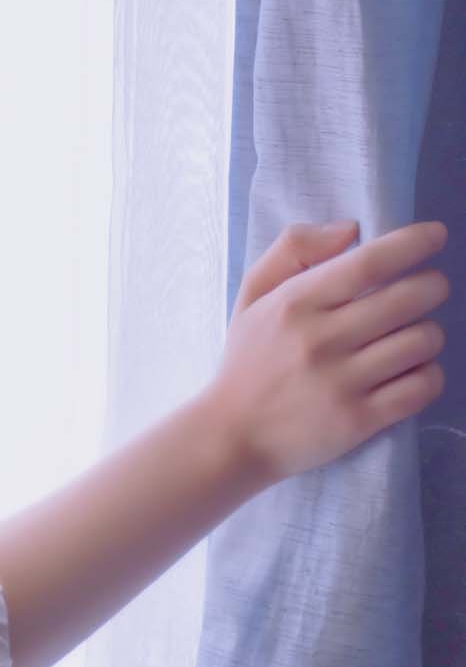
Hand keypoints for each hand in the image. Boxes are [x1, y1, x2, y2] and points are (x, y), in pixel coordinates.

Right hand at [203, 219, 448, 484]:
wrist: (231, 437)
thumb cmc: (248, 360)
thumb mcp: (254, 294)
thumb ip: (293, 250)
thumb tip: (351, 230)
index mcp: (296, 303)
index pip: (369, 263)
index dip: (413, 243)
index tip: (435, 235)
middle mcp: (320, 340)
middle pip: (409, 298)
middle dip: (433, 286)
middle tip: (430, 288)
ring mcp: (341, 383)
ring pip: (422, 342)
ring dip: (429, 333)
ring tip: (413, 335)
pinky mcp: (358, 421)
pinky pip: (422, 387)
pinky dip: (430, 375)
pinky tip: (413, 371)